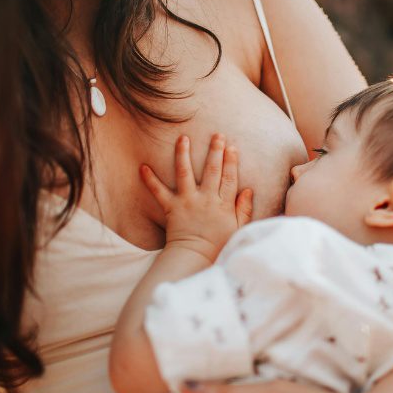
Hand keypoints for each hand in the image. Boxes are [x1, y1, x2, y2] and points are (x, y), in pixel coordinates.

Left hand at [140, 134, 252, 261]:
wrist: (194, 258)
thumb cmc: (218, 245)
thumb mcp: (238, 229)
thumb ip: (244, 209)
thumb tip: (248, 190)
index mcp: (223, 204)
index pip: (229, 178)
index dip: (231, 162)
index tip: (232, 147)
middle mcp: (205, 199)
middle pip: (212, 170)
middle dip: (215, 151)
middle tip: (217, 135)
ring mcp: (187, 202)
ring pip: (185, 173)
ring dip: (183, 154)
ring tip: (183, 138)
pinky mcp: (171, 208)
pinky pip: (159, 192)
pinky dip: (150, 180)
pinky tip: (143, 167)